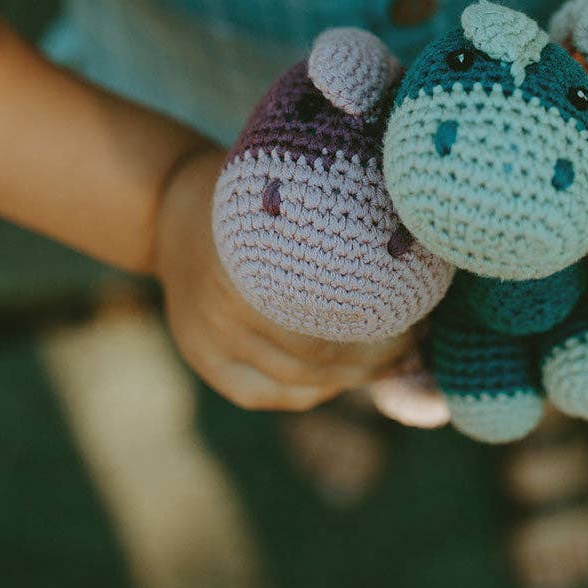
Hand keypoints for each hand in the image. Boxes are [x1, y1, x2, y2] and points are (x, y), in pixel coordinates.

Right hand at [152, 144, 414, 410]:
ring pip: (296, 384)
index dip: (378, 329)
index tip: (417, 314)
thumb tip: (413, 246)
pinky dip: (312, 390)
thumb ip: (333, 225)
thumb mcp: (289, 193)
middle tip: (413, 340)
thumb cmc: (254, 193)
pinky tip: (343, 375)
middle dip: (373, 357)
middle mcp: (220, 311)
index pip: (325, 324)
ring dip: (349, 378)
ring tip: (390, 359)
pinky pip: (267, 394)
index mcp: (244, 263)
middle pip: (314, 360)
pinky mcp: (204, 362)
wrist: (170, 209)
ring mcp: (207, 343)